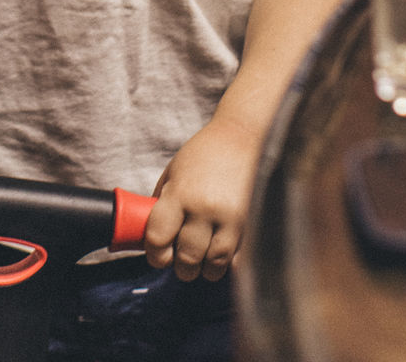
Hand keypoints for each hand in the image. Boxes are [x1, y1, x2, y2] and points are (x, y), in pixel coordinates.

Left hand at [144, 115, 258, 282]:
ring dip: (205, 268)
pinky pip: (239, 262)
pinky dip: (229, 264)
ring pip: (214, 266)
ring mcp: (231, 219)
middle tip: (182, 258)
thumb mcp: (174, 172)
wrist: (242, 137)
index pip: (158, 238)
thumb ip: (163, 203)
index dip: (155, 254)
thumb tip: (153, 237)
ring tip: (203, 255)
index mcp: (180, 193)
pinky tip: (223, 252)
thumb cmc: (204, 153)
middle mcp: (205, 208)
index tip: (159, 255)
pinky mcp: (252, 225)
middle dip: (181, 266)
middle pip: (187, 259)